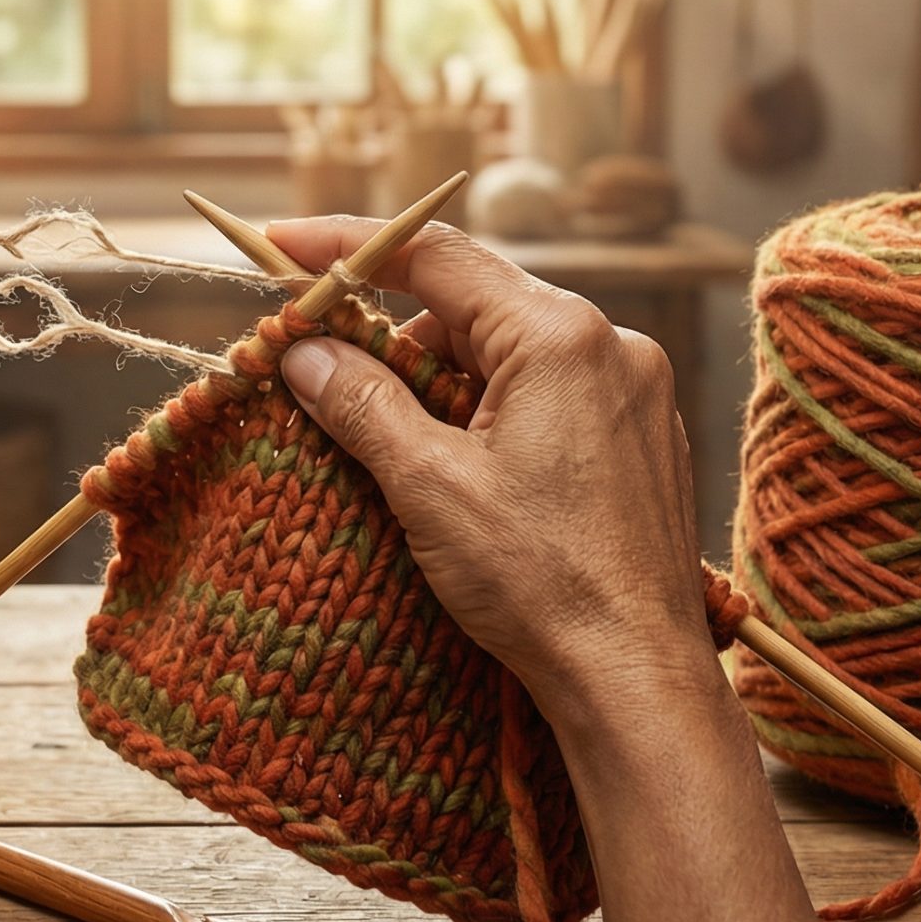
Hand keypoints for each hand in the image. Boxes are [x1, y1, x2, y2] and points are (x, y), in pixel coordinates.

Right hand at [266, 218, 715, 730]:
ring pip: (509, 352)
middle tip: (325, 375)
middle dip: (394, 334)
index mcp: (559, 336)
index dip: (348, 246)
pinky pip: (548, 391)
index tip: (280, 246)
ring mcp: (634, 389)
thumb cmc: (542, 583)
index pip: (435, 255)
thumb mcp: (429, 486)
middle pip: (473, 304)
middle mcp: (610, 344)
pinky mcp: (640, 434)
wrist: (635, 675)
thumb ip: (362, 403)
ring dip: (442, 381)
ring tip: (401, 452)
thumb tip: (304, 352)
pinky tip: (461, 470)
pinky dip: (490, 410)